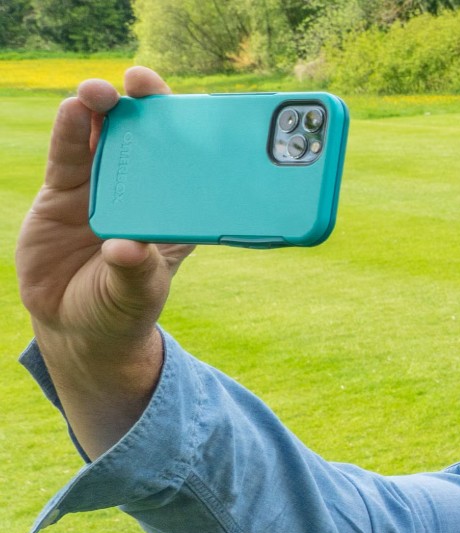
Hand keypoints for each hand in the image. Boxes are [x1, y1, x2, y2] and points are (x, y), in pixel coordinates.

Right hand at [16, 65, 192, 348]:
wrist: (74, 323)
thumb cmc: (121, 308)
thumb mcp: (135, 293)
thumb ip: (134, 271)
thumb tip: (127, 249)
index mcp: (176, 212)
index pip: (191, 163)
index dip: (193, 131)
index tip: (197, 108)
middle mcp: (142, 191)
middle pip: (147, 136)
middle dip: (146, 104)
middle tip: (143, 83)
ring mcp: (102, 186)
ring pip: (104, 136)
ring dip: (103, 107)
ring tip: (100, 92)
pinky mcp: (64, 190)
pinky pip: (68, 153)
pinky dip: (71, 130)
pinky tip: (73, 109)